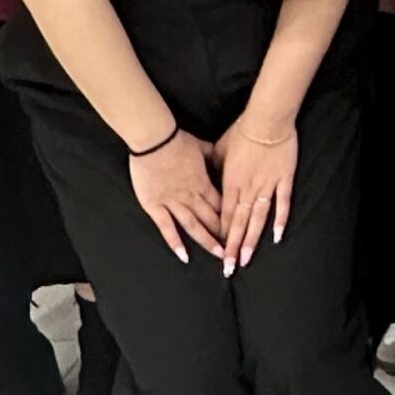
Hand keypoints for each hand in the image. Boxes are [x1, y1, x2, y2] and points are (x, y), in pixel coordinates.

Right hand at [129, 131, 224, 262]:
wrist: (154, 139)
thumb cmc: (177, 140)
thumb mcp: (203, 147)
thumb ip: (213, 156)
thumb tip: (223, 159)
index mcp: (204, 182)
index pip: (222, 204)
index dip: (232, 218)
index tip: (240, 229)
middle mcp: (191, 195)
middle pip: (211, 218)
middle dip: (224, 234)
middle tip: (235, 248)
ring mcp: (173, 202)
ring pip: (193, 226)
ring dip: (207, 241)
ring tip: (218, 255)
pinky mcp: (155, 206)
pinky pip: (166, 227)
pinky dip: (175, 242)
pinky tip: (184, 256)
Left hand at [213, 118, 298, 271]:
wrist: (266, 119)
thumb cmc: (242, 131)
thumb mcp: (220, 150)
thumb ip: (217, 167)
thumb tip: (211, 176)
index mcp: (231, 183)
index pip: (224, 215)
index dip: (221, 235)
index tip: (218, 251)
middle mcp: (247, 189)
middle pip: (239, 223)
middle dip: (233, 247)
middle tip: (229, 268)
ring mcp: (266, 186)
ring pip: (258, 218)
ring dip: (252, 240)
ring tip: (248, 259)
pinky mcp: (284, 179)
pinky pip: (282, 203)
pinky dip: (280, 220)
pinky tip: (277, 236)